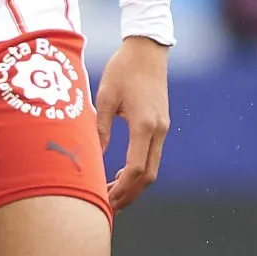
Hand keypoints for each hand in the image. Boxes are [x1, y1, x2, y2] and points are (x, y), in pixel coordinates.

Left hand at [94, 35, 169, 208]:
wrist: (148, 49)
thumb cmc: (122, 69)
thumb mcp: (105, 96)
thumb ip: (99, 128)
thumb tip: (93, 157)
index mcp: (144, 124)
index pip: (136, 168)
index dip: (121, 188)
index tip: (105, 199)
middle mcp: (159, 130)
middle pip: (148, 175)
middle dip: (129, 194)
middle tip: (108, 206)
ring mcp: (163, 128)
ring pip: (152, 168)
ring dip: (135, 184)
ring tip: (112, 194)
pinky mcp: (162, 124)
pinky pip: (152, 155)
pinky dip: (139, 170)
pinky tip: (122, 174)